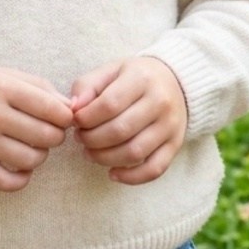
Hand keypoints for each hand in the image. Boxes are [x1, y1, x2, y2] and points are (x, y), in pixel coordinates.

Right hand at [0, 67, 72, 191]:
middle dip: (55, 135)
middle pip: (45, 136)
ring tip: (34, 146)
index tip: (63, 118)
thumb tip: (70, 110)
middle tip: (48, 131)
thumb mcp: (8, 76)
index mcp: (3, 88)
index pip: (51, 109)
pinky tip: (22, 167)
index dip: (65, 117)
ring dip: (40, 155)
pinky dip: (23, 178)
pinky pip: (8, 183)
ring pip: (31, 160)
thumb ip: (42, 89)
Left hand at [70, 57, 186, 185]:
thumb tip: (73, 108)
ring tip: (89, 153)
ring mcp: (170, 126)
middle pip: (120, 130)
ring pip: (134, 152)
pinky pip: (154, 169)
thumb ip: (88, 85)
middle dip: (92, 139)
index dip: (87, 118)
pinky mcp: (175, 145)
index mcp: (142, 78)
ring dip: (105, 158)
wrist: (175, 81)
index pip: (109, 104)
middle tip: (80, 138)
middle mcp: (160, 102)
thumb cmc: (135, 77)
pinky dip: (131, 177)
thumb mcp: (112, 70)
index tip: (75, 121)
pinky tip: (112, 173)